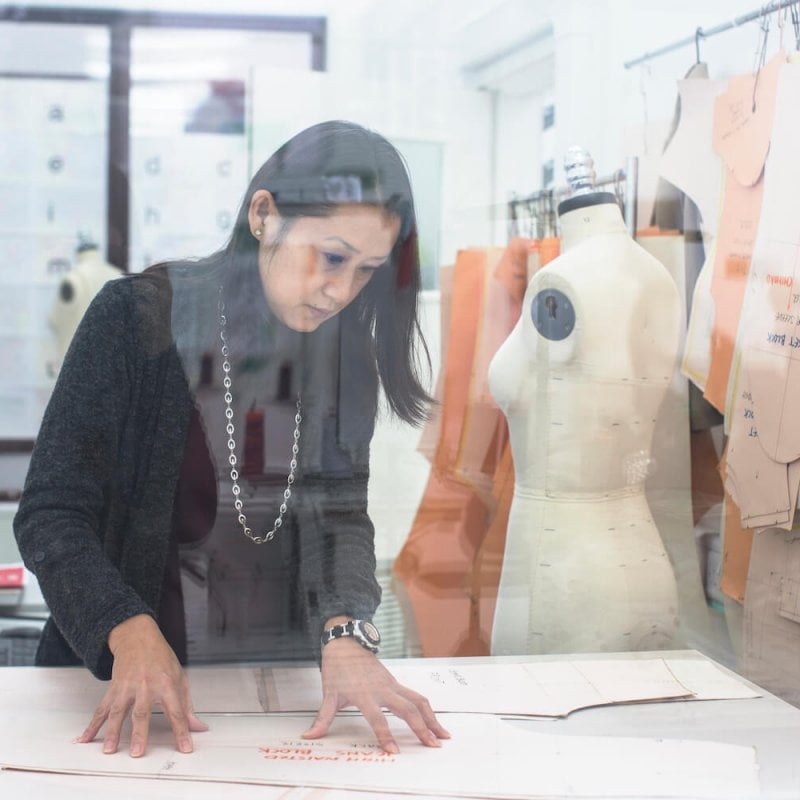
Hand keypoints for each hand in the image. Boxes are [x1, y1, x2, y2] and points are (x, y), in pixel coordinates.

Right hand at [76, 614, 207, 756]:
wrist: (139, 637)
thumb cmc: (161, 658)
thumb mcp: (180, 677)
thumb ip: (187, 706)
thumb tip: (199, 728)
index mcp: (167, 683)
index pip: (176, 711)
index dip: (182, 731)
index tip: (185, 748)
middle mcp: (147, 685)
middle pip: (142, 712)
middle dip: (139, 733)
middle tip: (137, 752)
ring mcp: (128, 686)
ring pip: (119, 711)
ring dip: (113, 731)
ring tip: (109, 749)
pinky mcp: (114, 688)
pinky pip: (102, 708)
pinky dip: (93, 724)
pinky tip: (86, 738)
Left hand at [301, 637, 449, 753]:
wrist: (346, 641)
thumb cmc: (337, 667)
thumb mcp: (328, 693)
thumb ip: (322, 718)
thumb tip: (309, 737)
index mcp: (364, 693)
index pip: (377, 718)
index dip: (385, 735)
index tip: (394, 751)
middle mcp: (382, 688)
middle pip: (406, 709)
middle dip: (420, 727)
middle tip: (432, 745)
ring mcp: (392, 684)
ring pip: (417, 700)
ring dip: (431, 718)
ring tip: (442, 735)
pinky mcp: (396, 682)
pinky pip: (415, 696)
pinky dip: (427, 709)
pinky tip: (434, 721)